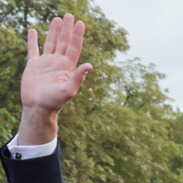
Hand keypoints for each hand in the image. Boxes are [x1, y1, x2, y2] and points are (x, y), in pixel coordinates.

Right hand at [18, 14, 92, 143]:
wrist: (38, 107)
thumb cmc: (55, 101)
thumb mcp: (69, 90)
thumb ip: (78, 77)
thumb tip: (89, 64)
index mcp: (67, 67)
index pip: (74, 47)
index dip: (78, 35)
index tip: (81, 23)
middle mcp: (58, 63)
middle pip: (64, 41)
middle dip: (67, 29)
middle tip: (70, 15)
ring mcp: (46, 63)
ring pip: (51, 43)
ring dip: (54, 31)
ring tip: (58, 19)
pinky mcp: (33, 65)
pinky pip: (33, 49)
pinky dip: (33, 40)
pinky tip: (34, 31)